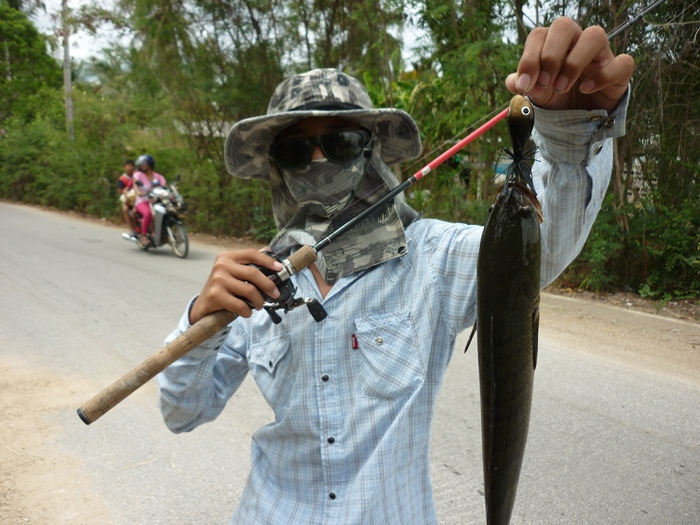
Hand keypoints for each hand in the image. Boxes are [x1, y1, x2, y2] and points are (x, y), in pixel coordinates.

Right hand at [189, 249, 282, 323]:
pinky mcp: (215, 295)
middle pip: (253, 273)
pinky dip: (248, 311)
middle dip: (268, 285)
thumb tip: (270, 256)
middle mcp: (221, 265)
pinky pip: (240, 305)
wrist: (203, 306)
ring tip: (259, 305)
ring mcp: (217, 280)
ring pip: (249, 290)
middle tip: (275, 294)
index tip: (280, 268)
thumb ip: (248, 265)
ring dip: (259, 301)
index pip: (251, 254)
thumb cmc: (222, 289)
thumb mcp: (233, 273)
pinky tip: (247, 312)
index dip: (268, 260)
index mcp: (227, 257)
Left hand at [505, 17, 633, 111]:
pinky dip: (603, 76)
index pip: (538, 35)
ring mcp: (600, 53)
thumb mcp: (536, 93)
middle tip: (545, 83)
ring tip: (561, 87)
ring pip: (595, 35)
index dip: (529, 59)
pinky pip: (622, 62)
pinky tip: (586, 89)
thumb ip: (523, 85)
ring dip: (574, 62)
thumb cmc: (557, 96)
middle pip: (564, 25)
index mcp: (552, 43)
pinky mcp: (619, 69)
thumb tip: (513, 82)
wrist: (580, 117)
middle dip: (550, 56)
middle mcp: (576, 41)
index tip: (525, 86)